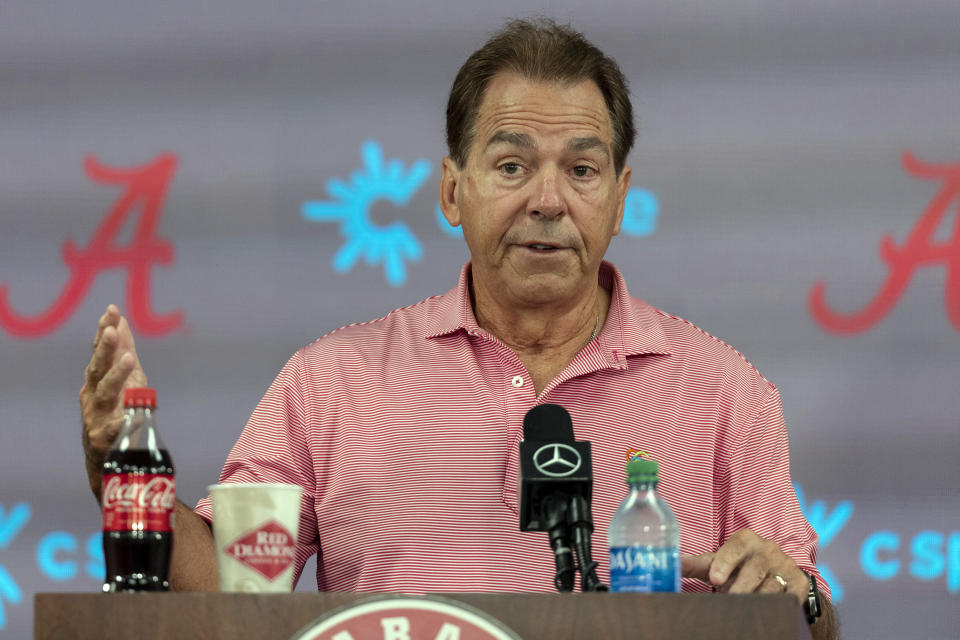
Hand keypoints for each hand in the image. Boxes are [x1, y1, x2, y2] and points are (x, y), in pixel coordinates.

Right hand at [79, 304, 147, 500]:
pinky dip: (122, 420)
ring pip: (106, 393)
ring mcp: (97, 415)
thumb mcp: (121, 378)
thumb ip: (122, 351)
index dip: (105, 330)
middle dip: (104, 349)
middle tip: (112, 330)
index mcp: (97, 378)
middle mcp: (93, 394)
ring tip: (128, 359)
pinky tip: (130, 414)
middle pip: (98, 369)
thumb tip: (121, 320)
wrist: (107, 455)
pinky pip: (114, 427)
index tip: (112, 311)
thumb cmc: (115, 410)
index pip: (100, 350)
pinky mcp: (105, 438)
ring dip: (116, 375)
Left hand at [681, 529, 808, 604]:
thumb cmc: (738, 567)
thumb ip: (694, 563)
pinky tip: (767, 610)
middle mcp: (767, 549)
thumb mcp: (717, 563)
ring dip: (757, 598)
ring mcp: (785, 565)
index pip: (735, 547)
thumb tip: (669, 563)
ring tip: (745, 607)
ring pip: (771, 586)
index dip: (725, 562)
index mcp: (746, 539)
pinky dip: (777, 605)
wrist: (776, 576)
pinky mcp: (799, 583)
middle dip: (740, 587)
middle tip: (729, 598)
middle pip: (753, 570)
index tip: (715, 579)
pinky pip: (788, 597)